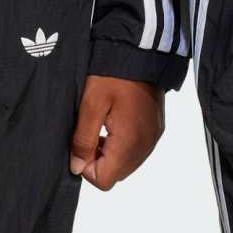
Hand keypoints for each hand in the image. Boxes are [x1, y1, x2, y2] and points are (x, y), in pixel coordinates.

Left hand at [69, 74, 163, 190]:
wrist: (141, 51)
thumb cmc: (114, 74)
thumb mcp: (91, 104)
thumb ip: (83, 140)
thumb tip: (77, 167)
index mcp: (129, 143)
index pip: (104, 181)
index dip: (87, 167)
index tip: (81, 143)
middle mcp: (145, 146)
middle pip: (116, 174)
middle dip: (99, 159)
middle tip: (91, 131)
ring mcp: (153, 138)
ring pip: (126, 163)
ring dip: (111, 152)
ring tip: (103, 123)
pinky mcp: (156, 128)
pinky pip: (137, 149)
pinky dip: (124, 143)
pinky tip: (116, 120)